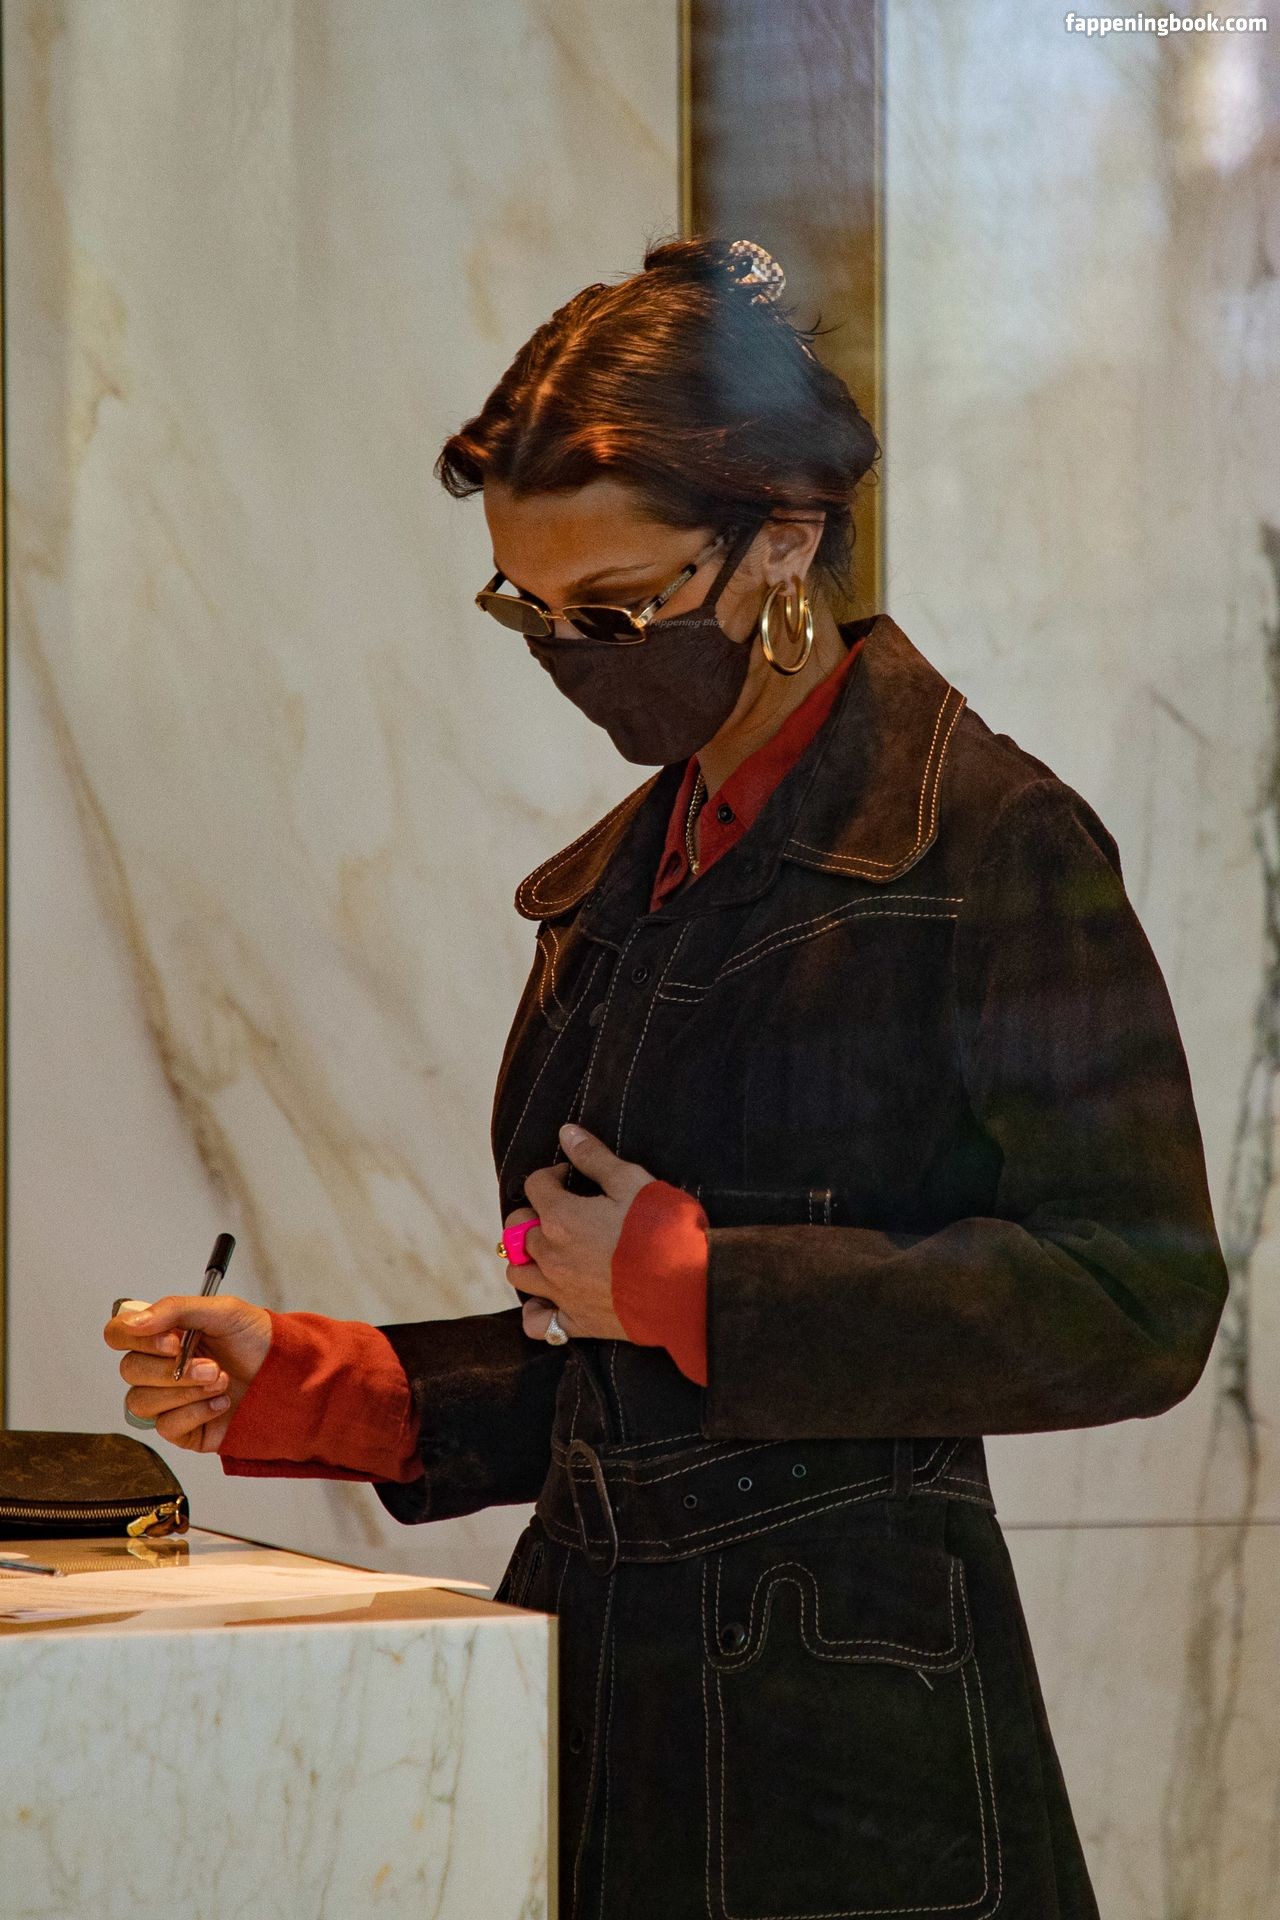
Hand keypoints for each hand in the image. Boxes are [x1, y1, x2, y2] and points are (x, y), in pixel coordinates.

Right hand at [102, 1295, 272, 1453]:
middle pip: (129, 1371)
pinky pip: (166, 1427)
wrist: (288, 1374)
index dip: (136, 1339)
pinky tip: (220, 1403)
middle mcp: (160, 1366)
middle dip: (173, 1371)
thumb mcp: (224, 1311)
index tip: (173, 1342)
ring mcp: (169, 1400)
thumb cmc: (257, 1340)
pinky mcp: (182, 1429)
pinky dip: (196, 1413)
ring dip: (186, 1392)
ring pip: (142, 1402)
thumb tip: (135, 1319)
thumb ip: (176, 1309)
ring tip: (220, 1382)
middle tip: (212, 1366)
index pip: (119, 1334)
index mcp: (164, 1334)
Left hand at [505, 1124, 654, 1341]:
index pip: (535, 1185)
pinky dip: (537, 1310)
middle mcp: (552, 1255)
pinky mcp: (578, 1321)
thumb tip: (566, 1133)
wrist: (688, 1286)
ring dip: (527, 1258)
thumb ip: (595, 1158)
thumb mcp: (632, 1181)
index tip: (570, 1177)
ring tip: (552, 1251)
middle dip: (534, 1214)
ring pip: (518, 1272)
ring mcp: (562, 1291)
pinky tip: (550, 1299)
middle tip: (561, 1212)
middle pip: (518, 1229)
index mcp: (562, 1217)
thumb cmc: (664, 1228)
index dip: (552, 1175)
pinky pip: (538, 1322)